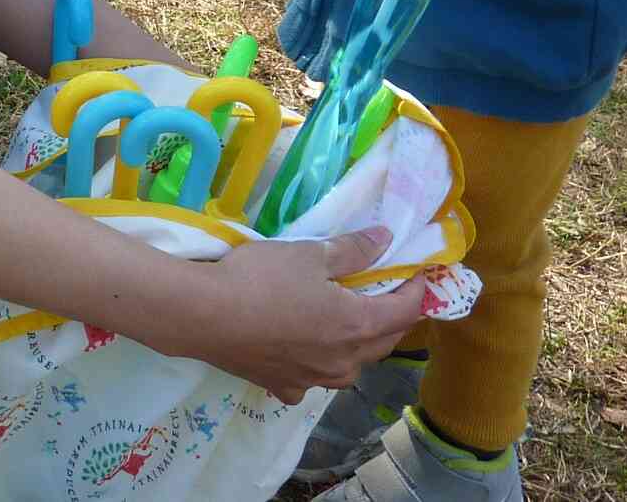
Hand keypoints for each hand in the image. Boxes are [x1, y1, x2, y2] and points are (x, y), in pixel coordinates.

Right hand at [177, 229, 429, 403]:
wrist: (204, 316)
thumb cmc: (262, 279)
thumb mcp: (309, 254)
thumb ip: (352, 250)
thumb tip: (386, 239)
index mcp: (357, 326)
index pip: (405, 310)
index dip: (418, 289)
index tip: (422, 271)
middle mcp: (344, 362)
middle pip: (384, 342)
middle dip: (393, 317)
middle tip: (390, 292)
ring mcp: (313, 379)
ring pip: (351, 366)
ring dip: (358, 346)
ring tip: (348, 325)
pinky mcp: (283, 386)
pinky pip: (311, 380)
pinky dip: (315, 366)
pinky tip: (302, 355)